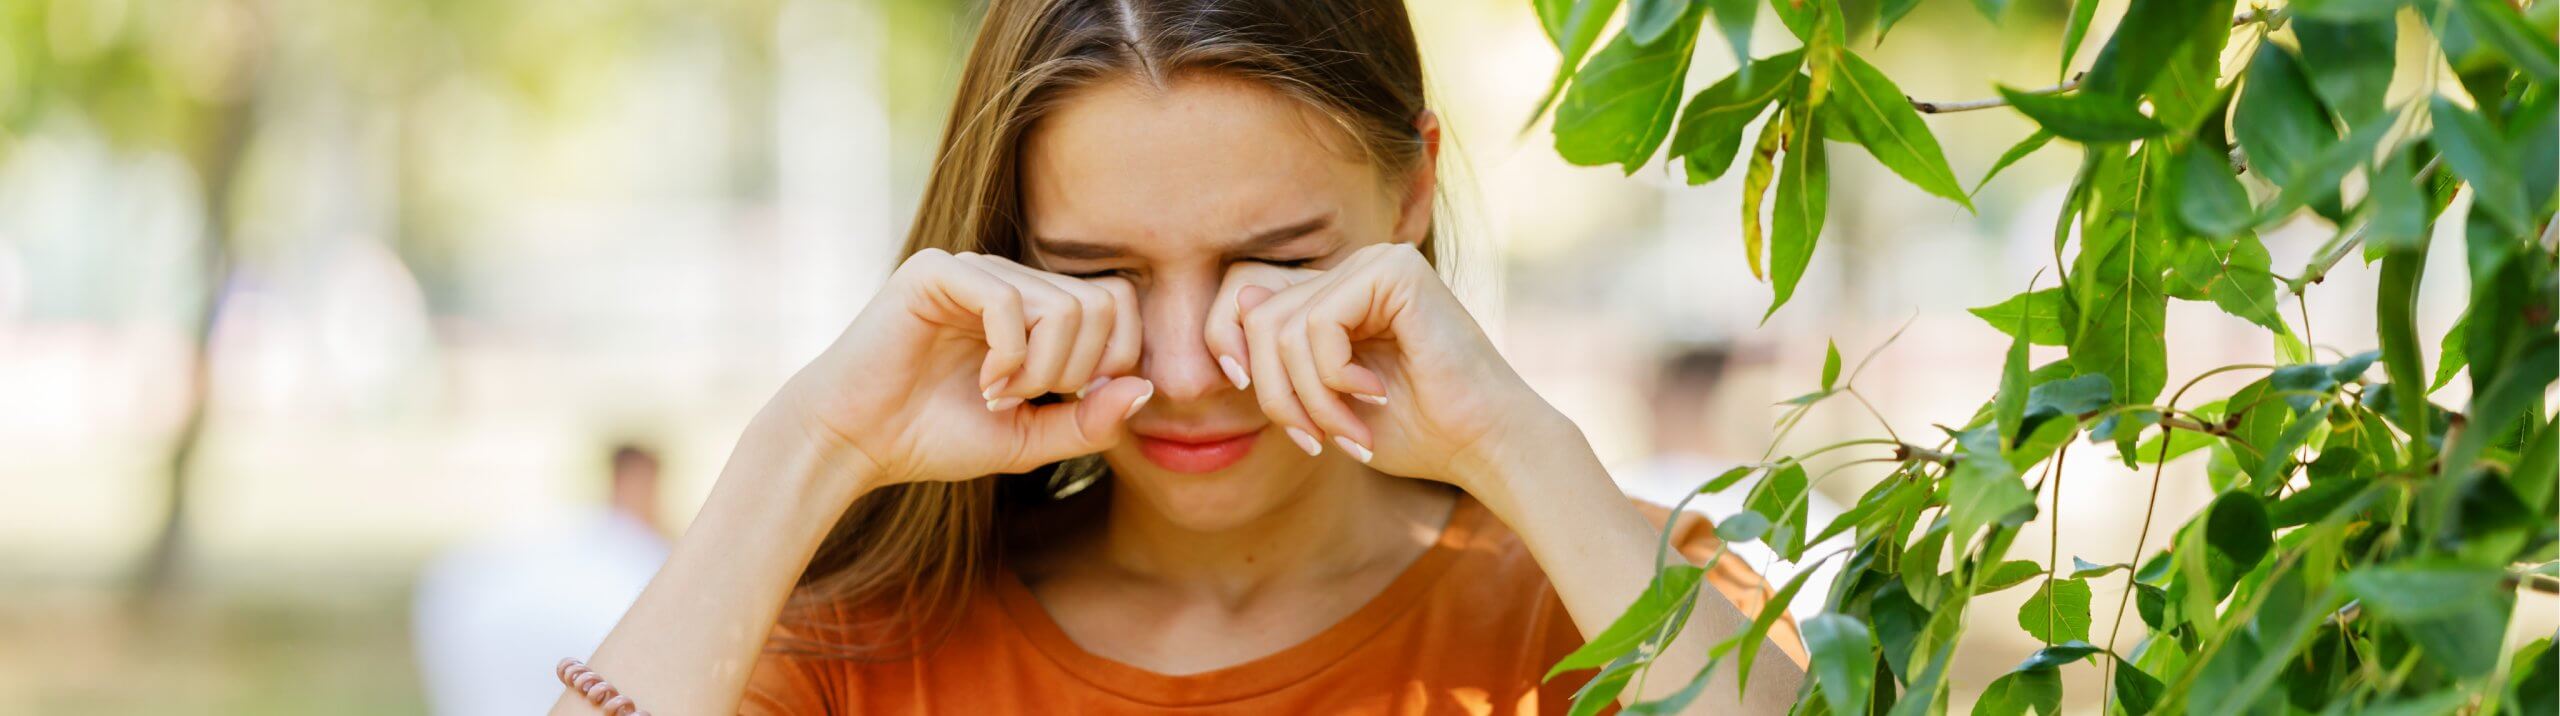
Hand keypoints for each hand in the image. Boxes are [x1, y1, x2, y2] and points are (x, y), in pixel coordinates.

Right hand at [769, 248, 1153, 488]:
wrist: (856, 441)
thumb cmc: (936, 438)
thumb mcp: (1030, 440)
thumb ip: (1089, 420)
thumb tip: (1148, 390)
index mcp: (1036, 307)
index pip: (1118, 303)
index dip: (1110, 362)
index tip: (1063, 403)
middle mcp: (1011, 277)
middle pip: (1100, 304)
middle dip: (1076, 370)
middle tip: (1027, 401)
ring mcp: (976, 269)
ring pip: (1062, 305)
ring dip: (1040, 369)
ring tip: (997, 395)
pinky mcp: (939, 271)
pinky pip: (1008, 300)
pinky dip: (1007, 354)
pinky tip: (982, 383)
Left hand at [1207, 242, 1569, 489]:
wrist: (1483, 445)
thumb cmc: (1413, 432)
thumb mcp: (1324, 401)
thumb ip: (1284, 359)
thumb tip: (1244, 300)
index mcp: (1336, 295)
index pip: (1243, 295)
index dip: (1227, 344)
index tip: (1251, 398)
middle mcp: (1353, 270)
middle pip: (1256, 315)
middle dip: (1274, 393)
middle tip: (1314, 440)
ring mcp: (1375, 264)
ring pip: (1281, 326)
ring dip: (1308, 397)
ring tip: (1349, 430)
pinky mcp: (1394, 270)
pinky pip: (1318, 322)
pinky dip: (1333, 376)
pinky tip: (1376, 393)